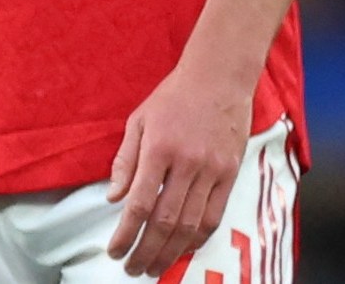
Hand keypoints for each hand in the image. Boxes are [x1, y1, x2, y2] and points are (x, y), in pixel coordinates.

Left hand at [104, 64, 248, 275]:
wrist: (218, 79)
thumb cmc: (172, 97)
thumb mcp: (138, 120)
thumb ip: (125, 160)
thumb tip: (113, 197)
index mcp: (158, 149)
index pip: (140, 203)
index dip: (125, 233)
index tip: (114, 250)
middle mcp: (186, 164)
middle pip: (165, 221)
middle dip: (146, 251)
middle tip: (132, 269)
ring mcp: (212, 172)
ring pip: (190, 225)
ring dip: (170, 252)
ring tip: (153, 267)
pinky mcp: (231, 176)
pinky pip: (214, 217)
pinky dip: (197, 238)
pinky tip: (183, 250)